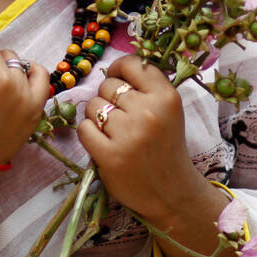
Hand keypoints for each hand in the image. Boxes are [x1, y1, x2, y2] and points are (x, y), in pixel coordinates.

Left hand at [79, 55, 203, 223]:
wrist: (172, 192)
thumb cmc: (167, 147)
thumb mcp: (169, 111)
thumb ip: (148, 88)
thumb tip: (115, 69)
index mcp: (166, 97)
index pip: (131, 64)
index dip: (119, 69)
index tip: (118, 80)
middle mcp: (148, 111)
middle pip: (108, 85)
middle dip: (108, 98)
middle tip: (120, 117)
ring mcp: (128, 134)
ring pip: (93, 106)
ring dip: (97, 117)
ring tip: (113, 131)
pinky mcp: (110, 156)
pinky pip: (84, 129)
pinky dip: (89, 134)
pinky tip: (103, 143)